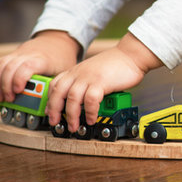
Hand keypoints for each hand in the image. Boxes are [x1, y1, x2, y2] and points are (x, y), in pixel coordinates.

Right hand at [0, 30, 80, 102]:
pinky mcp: (11, 55)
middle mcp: (28, 55)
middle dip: (6, 86)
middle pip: (10, 67)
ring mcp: (18, 54)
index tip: (18, 91)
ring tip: (0, 97)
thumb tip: (52, 104)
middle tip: (8, 99)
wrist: (57, 41)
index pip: (27, 67)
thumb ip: (56, 86)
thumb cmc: (61, 59)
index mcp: (43, 60)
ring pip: (1, 66)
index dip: (19, 79)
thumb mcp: (64, 72)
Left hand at [46, 32, 162, 131]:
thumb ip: (85, 83)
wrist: (131, 55)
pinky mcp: (101, 82)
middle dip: (55, 110)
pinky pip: (91, 100)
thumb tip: (82, 101)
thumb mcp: (93, 72)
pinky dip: (90, 112)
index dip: (50, 101)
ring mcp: (89, 77)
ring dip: (72, 115)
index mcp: (75, 71)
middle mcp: (79, 73)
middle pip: (59, 93)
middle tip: (55, 122)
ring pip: (72, 98)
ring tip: (75, 126)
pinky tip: (92, 118)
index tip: (51, 112)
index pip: (55, 85)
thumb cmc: (117, 64)